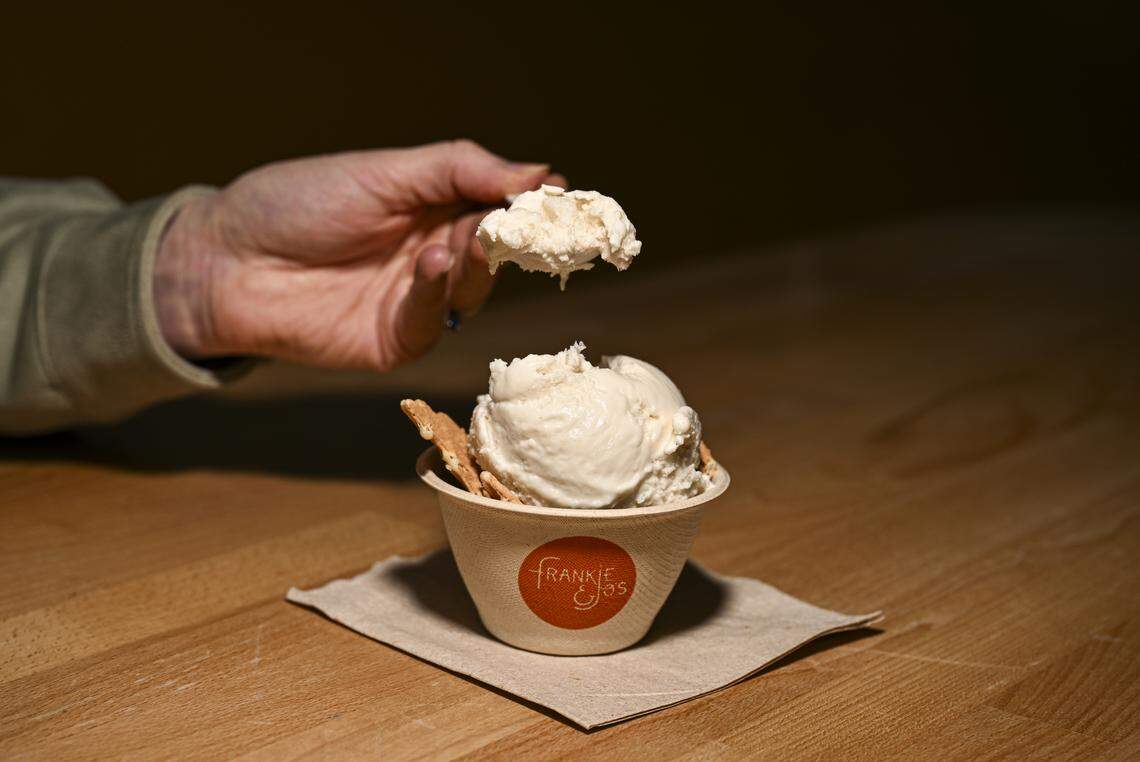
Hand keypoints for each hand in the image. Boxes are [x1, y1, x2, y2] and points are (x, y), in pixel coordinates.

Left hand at [154, 140, 561, 369]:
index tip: (561, 198)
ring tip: (459, 239)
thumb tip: (540, 175)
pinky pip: (436, 322)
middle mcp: (433, 254)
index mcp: (433, 206)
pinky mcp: (396, 341)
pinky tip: (429, 265)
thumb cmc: (296, 204)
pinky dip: (440, 293)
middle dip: (513, 236)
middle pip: (498, 251)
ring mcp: (416, 301)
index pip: (500, 205)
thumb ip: (462, 170)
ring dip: (476, 263)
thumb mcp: (385, 172)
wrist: (225, 262)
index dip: (531, 204)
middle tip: (521, 222)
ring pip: (475, 288)